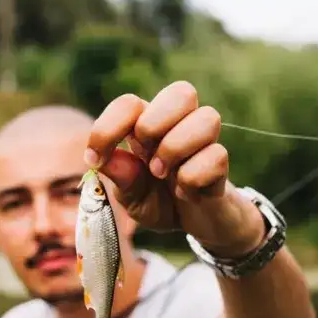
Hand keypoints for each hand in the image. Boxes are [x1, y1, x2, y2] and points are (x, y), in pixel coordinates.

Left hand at [85, 81, 265, 256]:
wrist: (194, 226)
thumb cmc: (160, 202)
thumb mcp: (132, 198)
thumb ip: (121, 179)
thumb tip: (106, 161)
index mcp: (148, 125)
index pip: (130, 103)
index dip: (108, 128)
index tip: (95, 160)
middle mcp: (179, 125)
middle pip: (182, 91)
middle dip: (155, 123)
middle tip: (145, 154)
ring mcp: (204, 143)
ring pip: (207, 117)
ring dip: (177, 150)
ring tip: (166, 176)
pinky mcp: (221, 165)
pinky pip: (216, 157)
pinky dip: (193, 180)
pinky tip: (187, 194)